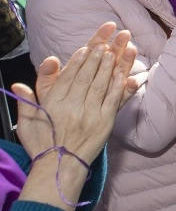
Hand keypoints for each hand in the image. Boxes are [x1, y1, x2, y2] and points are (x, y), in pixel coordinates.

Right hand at [15, 23, 139, 210]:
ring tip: (115, 50)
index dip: (79, 61)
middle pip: (87, 77)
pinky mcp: (105, 123)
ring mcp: (90, 115)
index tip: (87, 47)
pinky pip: (112, 101)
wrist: (59, 168)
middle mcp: (72, 107)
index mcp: (54, 105)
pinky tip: (123, 74)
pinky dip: (118, 86)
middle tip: (107, 41)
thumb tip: (19, 85)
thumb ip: (27, 101)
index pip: (68, 77)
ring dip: (109, 66)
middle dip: (97, 57)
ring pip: (101, 85)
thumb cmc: (42, 144)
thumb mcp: (27, 123)